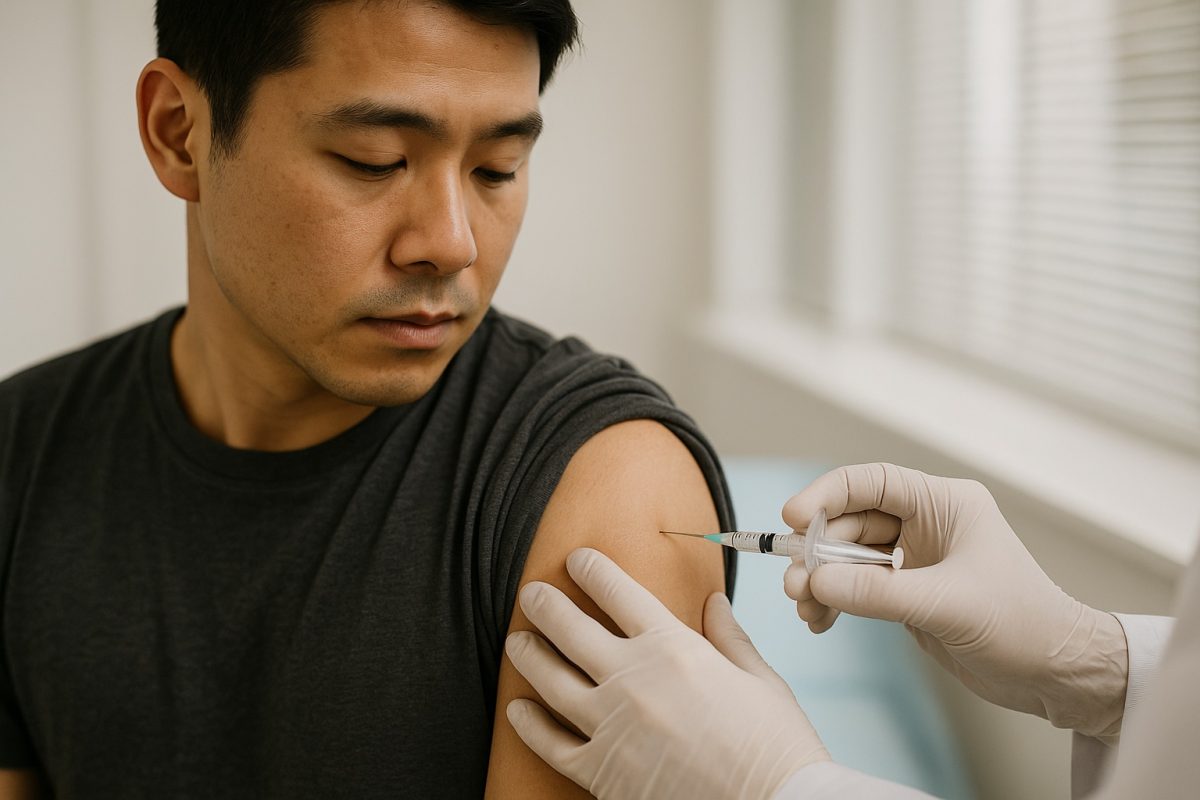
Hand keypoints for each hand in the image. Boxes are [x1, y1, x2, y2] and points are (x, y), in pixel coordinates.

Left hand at [505, 547, 828, 799]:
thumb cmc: (774, 748)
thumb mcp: (760, 681)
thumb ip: (729, 638)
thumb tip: (714, 602)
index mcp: (673, 649)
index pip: (619, 593)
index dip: (592, 570)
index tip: (577, 559)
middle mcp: (633, 680)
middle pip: (571, 629)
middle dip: (545, 605)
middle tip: (530, 594)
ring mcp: (611, 726)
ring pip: (550, 679)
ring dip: (528, 655)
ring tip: (516, 641)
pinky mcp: (601, 772)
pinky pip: (551, 743)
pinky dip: (529, 724)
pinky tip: (518, 710)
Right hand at [781, 463, 1128, 739]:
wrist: (1055, 675)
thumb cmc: (1022, 625)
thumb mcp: (945, 604)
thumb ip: (876, 591)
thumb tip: (816, 580)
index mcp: (945, 505)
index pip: (873, 482)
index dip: (828, 494)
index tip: (793, 516)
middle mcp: (927, 525)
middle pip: (851, 522)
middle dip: (818, 551)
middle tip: (795, 583)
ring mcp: (915, 560)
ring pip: (848, 556)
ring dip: (821, 579)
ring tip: (803, 606)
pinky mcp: (908, 594)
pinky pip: (856, 587)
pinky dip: (834, 601)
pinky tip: (820, 621)